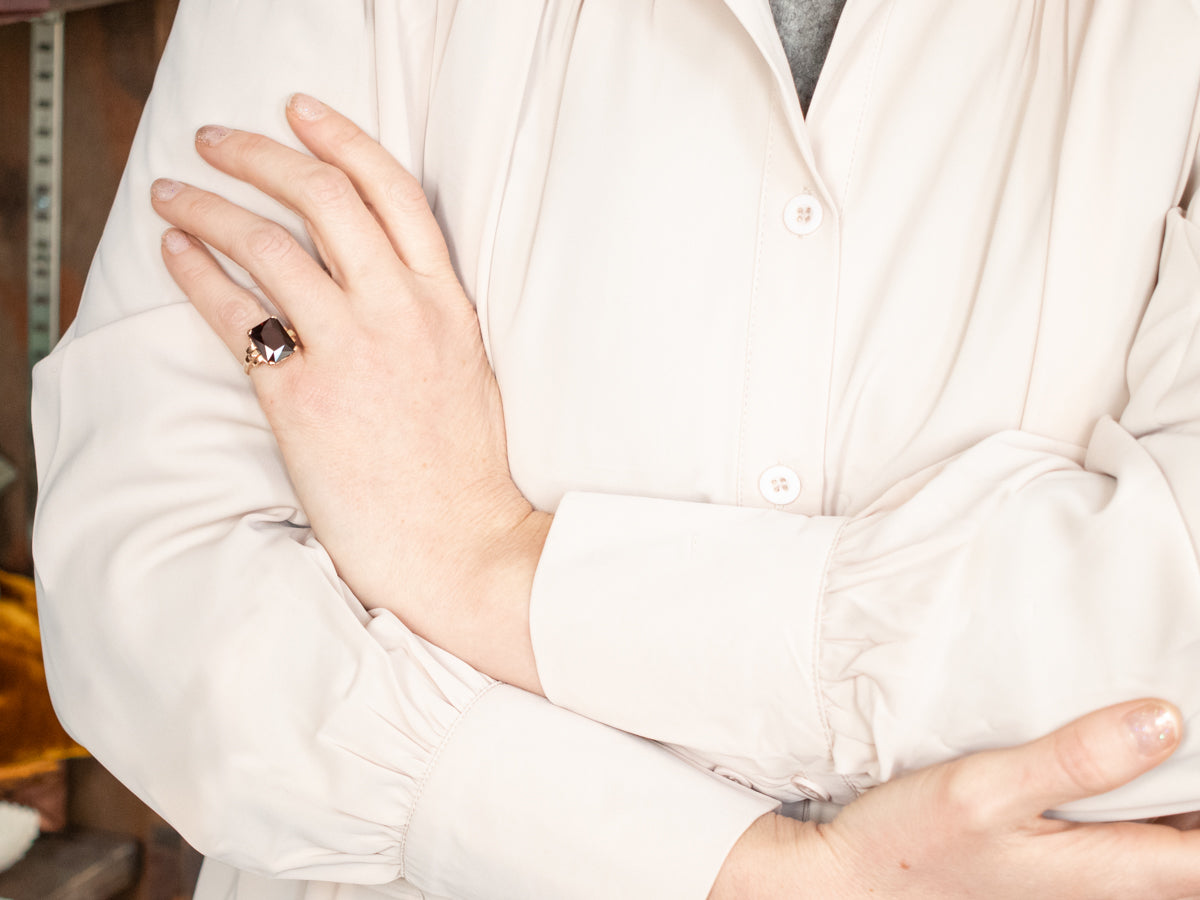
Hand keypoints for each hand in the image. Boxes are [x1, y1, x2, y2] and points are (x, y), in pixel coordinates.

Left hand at [150, 94, 546, 691]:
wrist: (461, 546)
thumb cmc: (464, 470)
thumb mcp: (466, 368)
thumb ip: (429, 311)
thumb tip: (380, 273)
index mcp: (447, 303)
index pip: (392, 191)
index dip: (340, 139)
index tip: (300, 112)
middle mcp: (401, 312)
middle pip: (322, 197)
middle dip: (259, 155)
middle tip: (219, 141)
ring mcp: (352, 352)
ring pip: (269, 244)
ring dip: (209, 206)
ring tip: (173, 194)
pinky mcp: (303, 399)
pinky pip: (236, 315)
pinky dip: (197, 274)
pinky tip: (175, 254)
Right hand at [712, 699, 1199, 898]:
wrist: (856, 882)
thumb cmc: (912, 843)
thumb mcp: (985, 789)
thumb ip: (1075, 760)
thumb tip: (1164, 721)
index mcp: (1110, 869)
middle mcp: (1112, 881)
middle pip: (1197, 844)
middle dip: (1196, 780)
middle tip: (1182, 712)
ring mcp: (1088, 876)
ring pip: (1169, 839)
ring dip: (1174, 785)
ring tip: (1160, 722)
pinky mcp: (1063, 864)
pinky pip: (1129, 830)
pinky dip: (1140, 789)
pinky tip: (1114, 746)